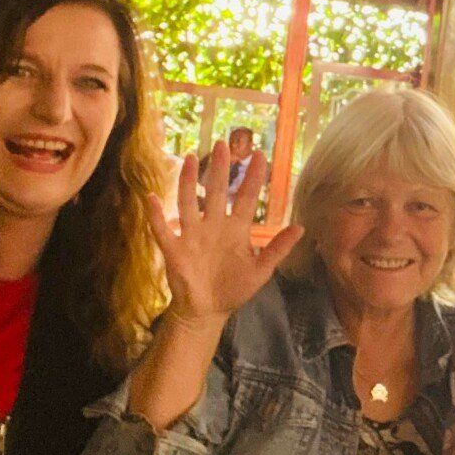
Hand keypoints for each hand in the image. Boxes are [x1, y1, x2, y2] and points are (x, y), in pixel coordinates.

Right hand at [148, 139, 300, 325]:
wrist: (208, 311)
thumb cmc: (234, 288)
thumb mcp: (261, 270)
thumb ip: (278, 249)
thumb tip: (301, 227)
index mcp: (236, 229)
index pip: (247, 197)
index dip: (253, 177)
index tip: (260, 155)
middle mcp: (214, 225)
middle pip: (218, 191)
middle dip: (220, 168)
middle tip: (224, 143)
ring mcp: (192, 235)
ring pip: (189, 202)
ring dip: (189, 181)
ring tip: (190, 158)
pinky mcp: (174, 249)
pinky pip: (162, 229)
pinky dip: (156, 215)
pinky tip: (152, 198)